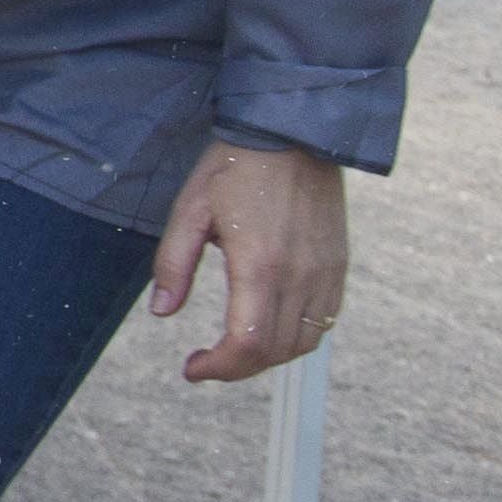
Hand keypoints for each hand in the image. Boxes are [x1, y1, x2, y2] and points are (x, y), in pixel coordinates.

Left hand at [147, 140, 350, 382]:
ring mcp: (326, 272)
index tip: (192, 368)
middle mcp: (301, 275)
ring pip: (305, 342)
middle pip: (276, 352)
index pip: (248, 344)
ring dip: (268, 356)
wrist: (295, 134)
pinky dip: (296, 336)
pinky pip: (325, 320)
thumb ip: (174, 264)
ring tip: (235, 346)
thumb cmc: (236, 168)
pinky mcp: (339, 265)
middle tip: (207, 362)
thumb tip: (162, 311)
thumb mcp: (190, 210)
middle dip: (237, 368)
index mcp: (261, 265)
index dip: (219, 368)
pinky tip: (267, 324)